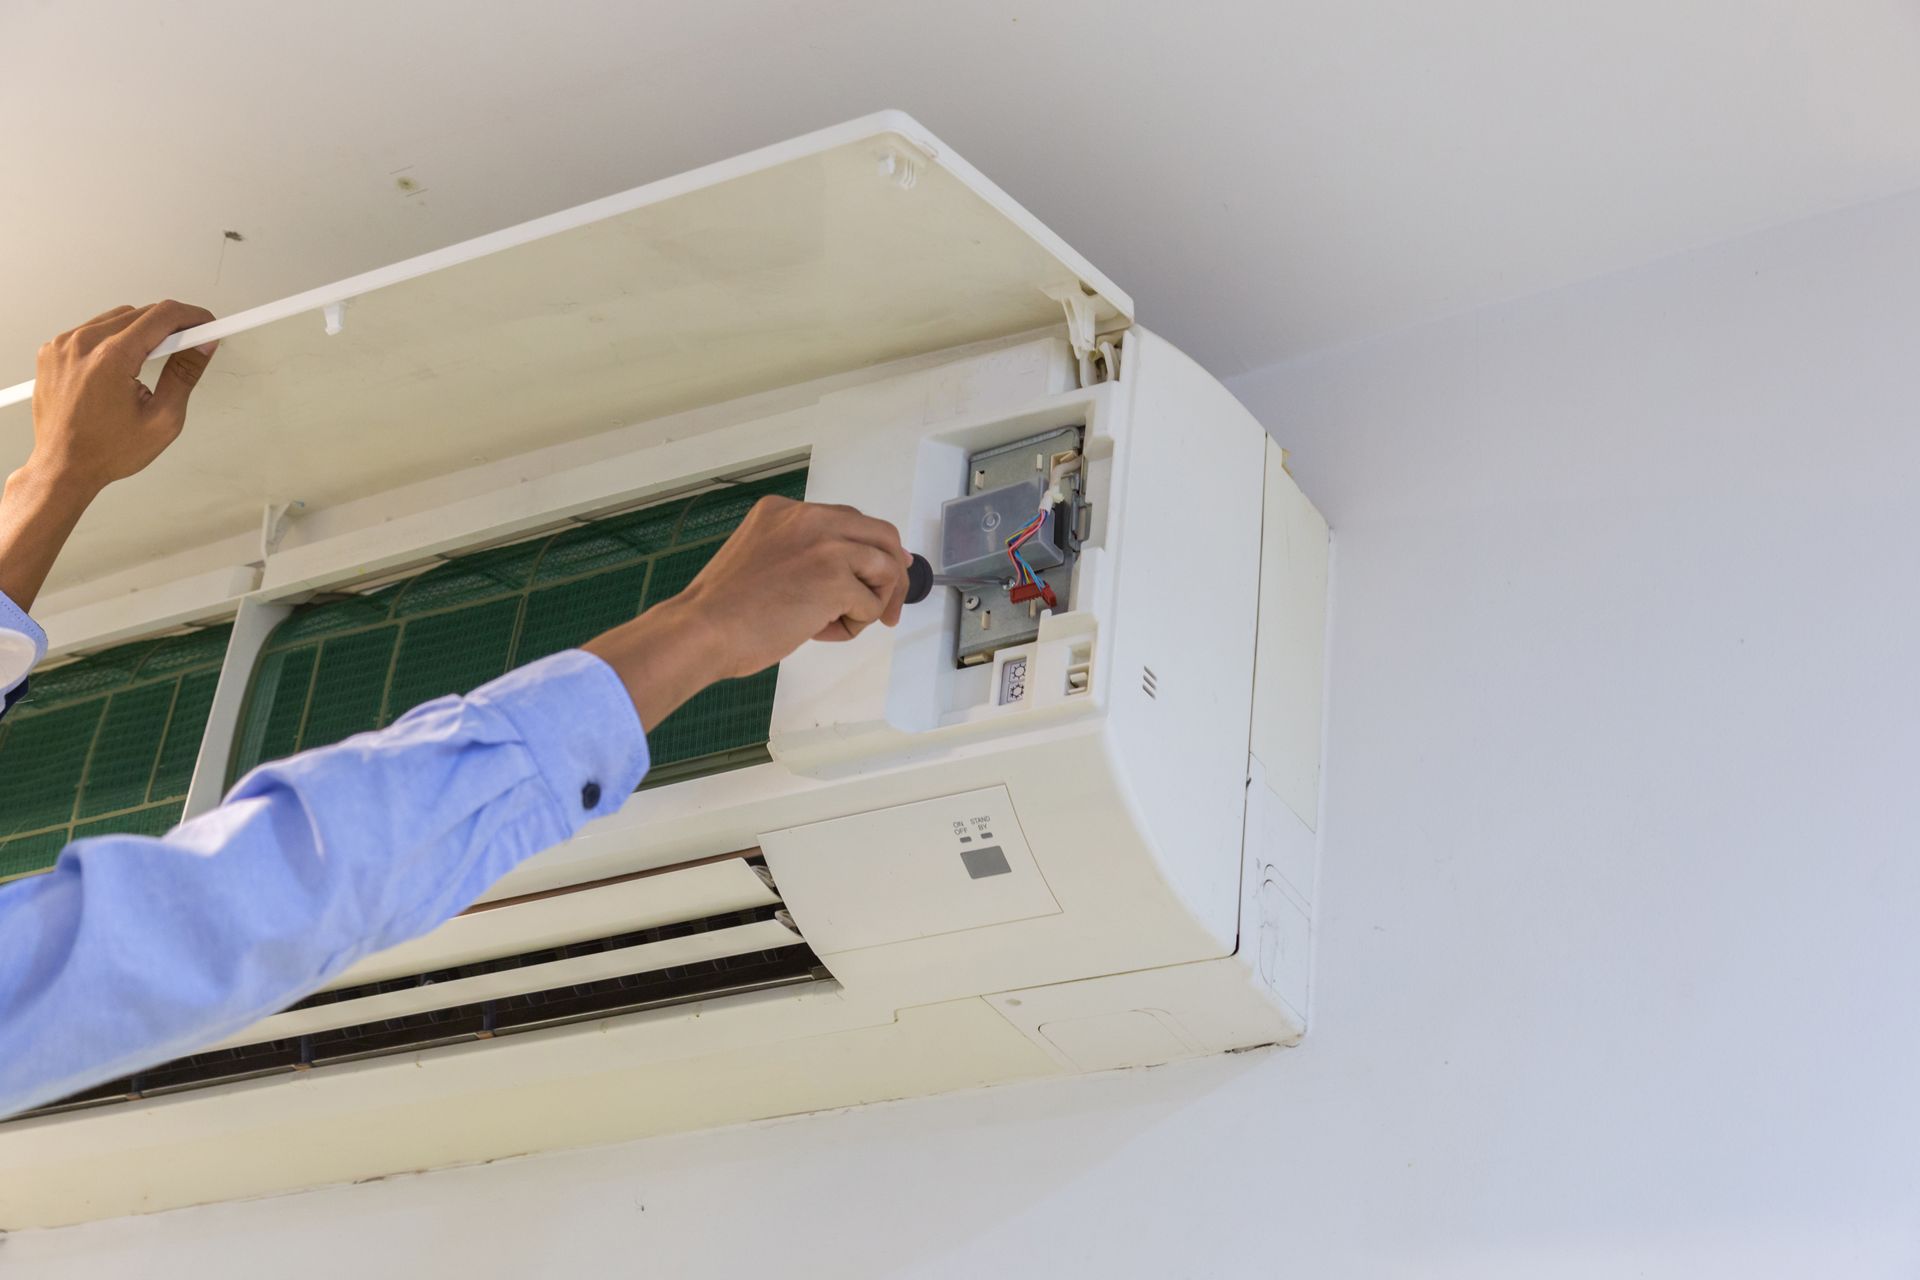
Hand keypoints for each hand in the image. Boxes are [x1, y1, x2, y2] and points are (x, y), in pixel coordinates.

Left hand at [27, 300, 217, 493]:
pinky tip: (120, 365)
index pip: (162, 316)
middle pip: (139, 313)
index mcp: (110, 358)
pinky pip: (91, 330)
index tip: (205, 323)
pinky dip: (112, 339)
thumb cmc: (105, 451)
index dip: (192, 316)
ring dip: (140, 332)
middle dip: (169, 327)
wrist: (63, 466)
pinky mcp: (53, 352)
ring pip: (115, 318)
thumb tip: (201, 346)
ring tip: (149, 364)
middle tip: (186, 347)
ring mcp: (63, 346)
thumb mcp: (163, 419)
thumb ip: (185, 375)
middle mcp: (82, 345)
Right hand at [679, 496, 910, 677]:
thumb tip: (853, 571)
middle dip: (893, 574)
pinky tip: (819, 631)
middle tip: (890, 609)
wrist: (703, 629)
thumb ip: (803, 554)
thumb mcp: (764, 559)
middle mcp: (809, 517)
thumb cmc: (725, 611)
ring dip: (871, 603)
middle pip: (882, 535)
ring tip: (835, 623)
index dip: (874, 549)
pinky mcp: (835, 576)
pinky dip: (854, 624)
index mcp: (786, 511)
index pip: (849, 521)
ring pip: (885, 568)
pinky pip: (871, 603)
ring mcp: (825, 544)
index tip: (887, 570)